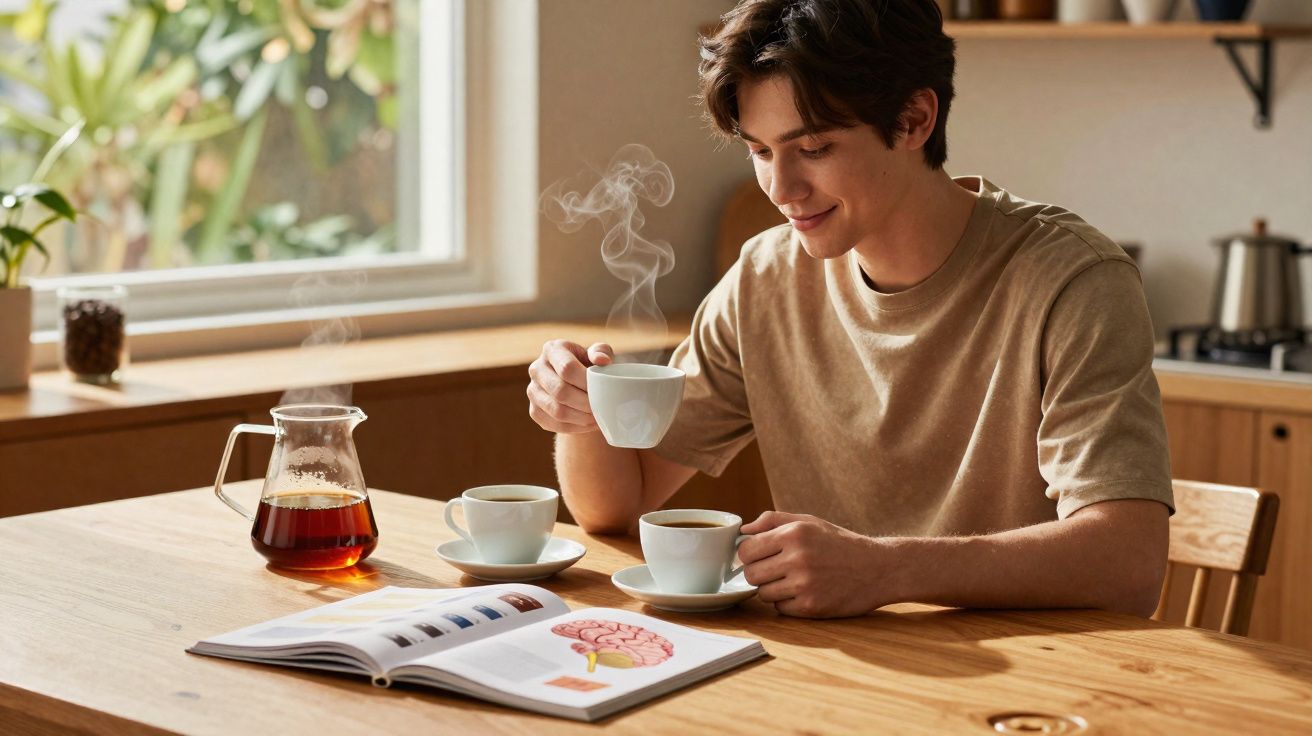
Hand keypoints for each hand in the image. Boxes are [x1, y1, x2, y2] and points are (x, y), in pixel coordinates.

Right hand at [527, 340, 614, 433]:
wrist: (575, 383)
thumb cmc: (589, 364)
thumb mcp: (598, 353)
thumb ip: (601, 352)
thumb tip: (602, 360)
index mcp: (552, 349)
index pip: (567, 368)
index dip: (586, 382)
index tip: (602, 389)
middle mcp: (537, 369)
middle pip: (560, 391)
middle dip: (585, 402)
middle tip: (602, 407)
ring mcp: (532, 391)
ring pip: (557, 411)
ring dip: (582, 417)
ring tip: (598, 417)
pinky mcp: (534, 411)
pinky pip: (554, 424)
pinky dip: (575, 427)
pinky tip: (589, 424)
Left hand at [738, 511, 889, 617]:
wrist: (878, 568)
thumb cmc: (840, 543)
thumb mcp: (810, 522)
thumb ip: (773, 521)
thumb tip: (744, 531)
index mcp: (794, 534)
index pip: (746, 550)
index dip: (749, 554)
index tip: (759, 556)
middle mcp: (797, 558)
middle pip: (751, 574)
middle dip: (758, 573)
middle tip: (775, 569)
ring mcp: (804, 585)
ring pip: (763, 593)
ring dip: (773, 589)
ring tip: (792, 580)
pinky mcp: (811, 607)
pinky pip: (780, 608)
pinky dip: (787, 603)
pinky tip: (804, 592)